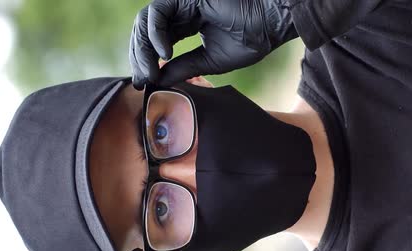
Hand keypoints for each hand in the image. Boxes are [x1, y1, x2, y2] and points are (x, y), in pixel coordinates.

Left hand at [129, 0, 297, 87]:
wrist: (271, 24)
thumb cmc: (250, 40)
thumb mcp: (209, 61)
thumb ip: (183, 68)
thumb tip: (159, 81)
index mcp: (187, 25)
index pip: (156, 43)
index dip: (147, 62)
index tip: (144, 83)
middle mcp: (181, 12)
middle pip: (146, 32)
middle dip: (140, 57)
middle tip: (143, 79)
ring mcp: (181, 2)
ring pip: (146, 22)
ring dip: (144, 48)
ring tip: (151, 70)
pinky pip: (158, 13)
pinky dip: (155, 34)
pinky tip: (165, 54)